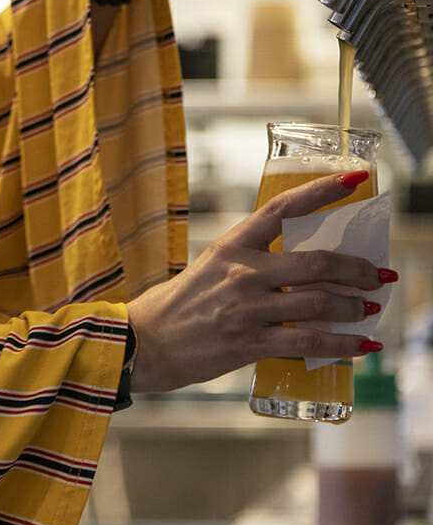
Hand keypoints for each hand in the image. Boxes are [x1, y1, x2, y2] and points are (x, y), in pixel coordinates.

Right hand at [127, 173, 390, 392]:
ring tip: (369, 308)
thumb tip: (304, 269)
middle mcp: (242, 272)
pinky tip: (362, 345)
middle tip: (378, 274)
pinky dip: (344, 343)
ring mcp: (247, 308)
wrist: (146, 342)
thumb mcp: (212, 267)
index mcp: (231, 246)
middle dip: (358, 269)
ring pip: (320, 302)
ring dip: (355, 305)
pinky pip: (310, 340)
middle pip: (316, 262)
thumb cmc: (180, 305)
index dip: (321, 191)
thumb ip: (252, 262)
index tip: (354, 179)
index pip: (282, 208)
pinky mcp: (250, 342)